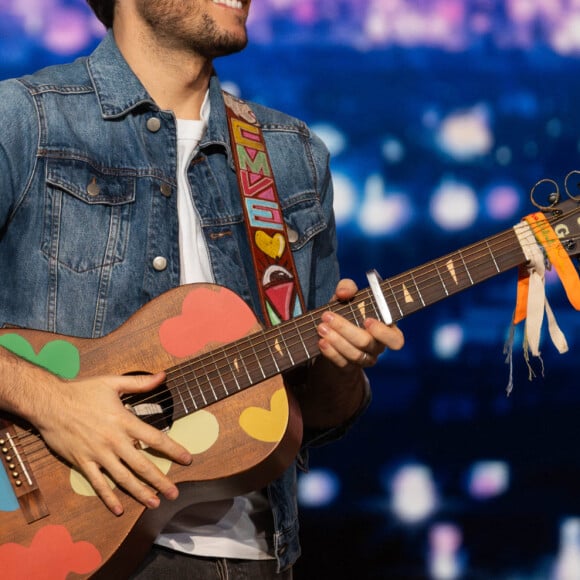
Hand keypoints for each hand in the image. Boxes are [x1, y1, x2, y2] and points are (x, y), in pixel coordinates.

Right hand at [32, 372, 191, 515]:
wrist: (49, 403)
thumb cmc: (82, 391)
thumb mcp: (112, 382)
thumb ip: (140, 383)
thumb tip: (163, 376)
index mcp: (124, 421)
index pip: (155, 439)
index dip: (173, 450)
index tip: (187, 460)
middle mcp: (113, 441)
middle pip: (142, 464)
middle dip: (160, 480)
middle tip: (174, 493)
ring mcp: (98, 454)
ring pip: (123, 478)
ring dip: (140, 492)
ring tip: (154, 503)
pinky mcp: (82, 462)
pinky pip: (98, 483)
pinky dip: (109, 497)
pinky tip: (119, 509)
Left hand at [317, 278, 403, 369]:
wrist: (333, 331)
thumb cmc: (348, 309)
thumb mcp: (348, 296)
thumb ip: (348, 287)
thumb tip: (344, 292)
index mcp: (387, 330)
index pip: (395, 339)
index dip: (383, 333)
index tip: (366, 320)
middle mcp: (377, 347)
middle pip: (367, 343)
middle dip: (346, 329)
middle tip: (328, 317)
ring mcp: (364, 359)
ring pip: (354, 355)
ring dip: (336, 340)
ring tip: (321, 327)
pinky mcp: (349, 367)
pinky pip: (342, 364)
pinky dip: (331, 353)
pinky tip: (321, 342)